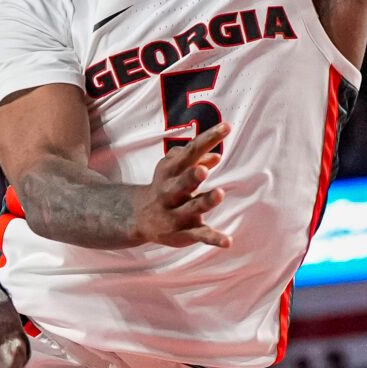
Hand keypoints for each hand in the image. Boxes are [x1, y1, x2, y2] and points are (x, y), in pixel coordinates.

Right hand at [135, 123, 232, 247]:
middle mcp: (171, 191)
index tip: (227, 126)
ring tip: (220, 194)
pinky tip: (228, 241)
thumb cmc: (165, 185)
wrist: (138, 217)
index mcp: (171, 171)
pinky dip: (213, 238)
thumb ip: (196, 159)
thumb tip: (217, 156)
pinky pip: (199, 236)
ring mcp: (176, 213)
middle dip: (192, 176)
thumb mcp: (174, 169)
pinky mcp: (182, 233)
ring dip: (205, 201)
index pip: (191, 152)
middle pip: (182, 182)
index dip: (208, 139)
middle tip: (203, 170)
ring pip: (192, 208)